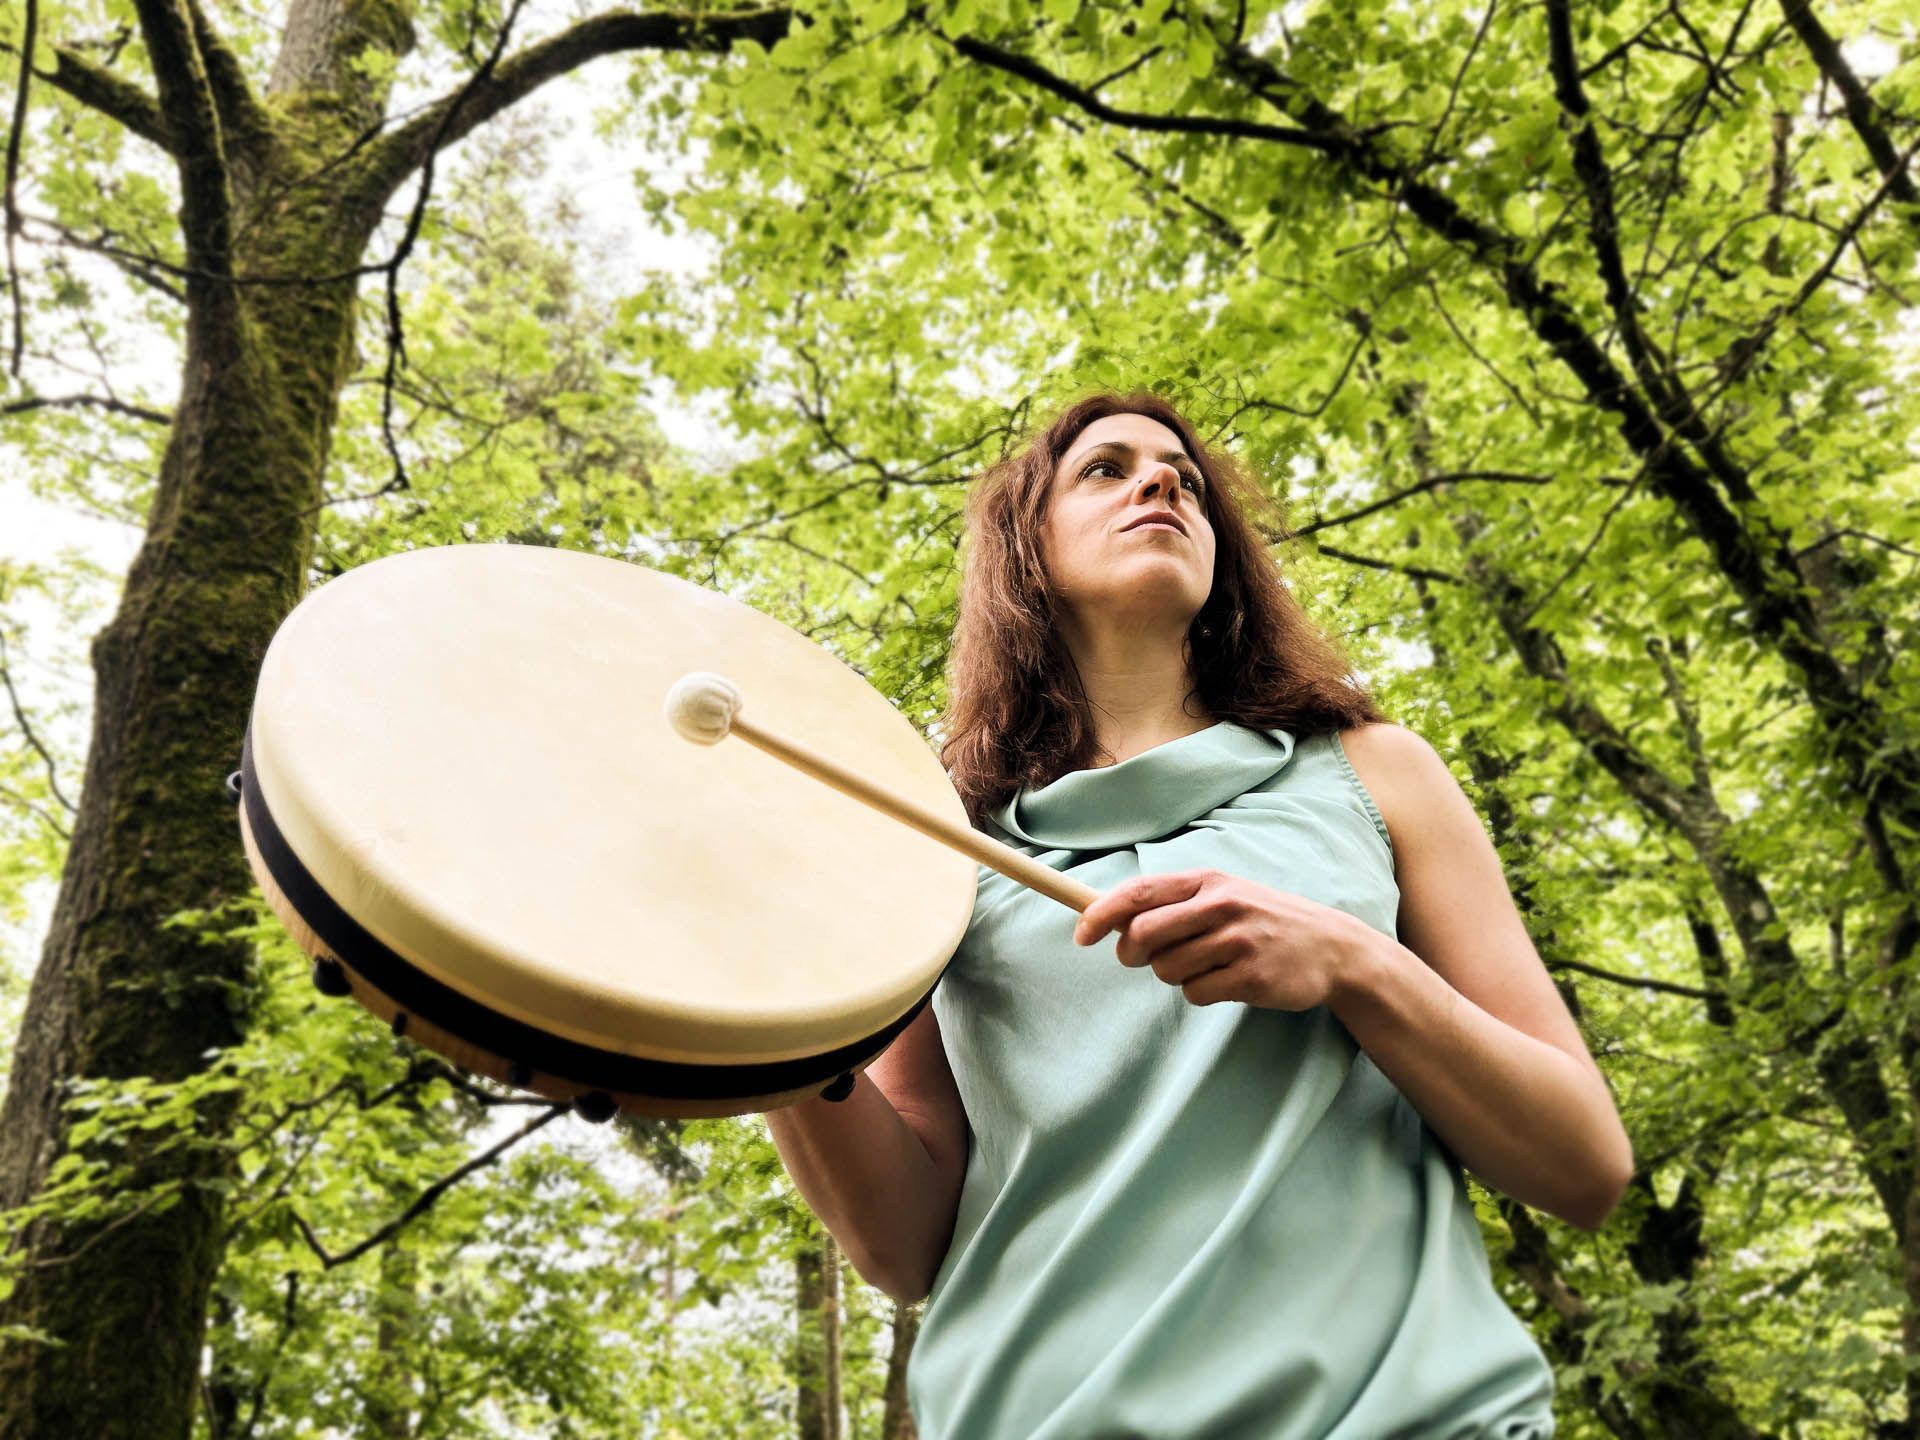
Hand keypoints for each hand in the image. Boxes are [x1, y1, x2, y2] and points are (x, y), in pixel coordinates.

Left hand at [1071, 868, 1374, 1010]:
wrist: (1332, 947)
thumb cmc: (1263, 921)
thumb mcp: (1223, 896)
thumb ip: (1173, 904)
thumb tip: (1111, 920)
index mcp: (1208, 881)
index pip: (1139, 893)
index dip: (1101, 914)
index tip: (1081, 934)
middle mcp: (1220, 905)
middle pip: (1143, 934)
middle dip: (1130, 953)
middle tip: (1142, 959)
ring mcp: (1237, 941)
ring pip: (1167, 969)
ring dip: (1173, 975)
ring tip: (1204, 965)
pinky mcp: (1251, 976)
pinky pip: (1196, 993)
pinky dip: (1200, 992)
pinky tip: (1226, 981)